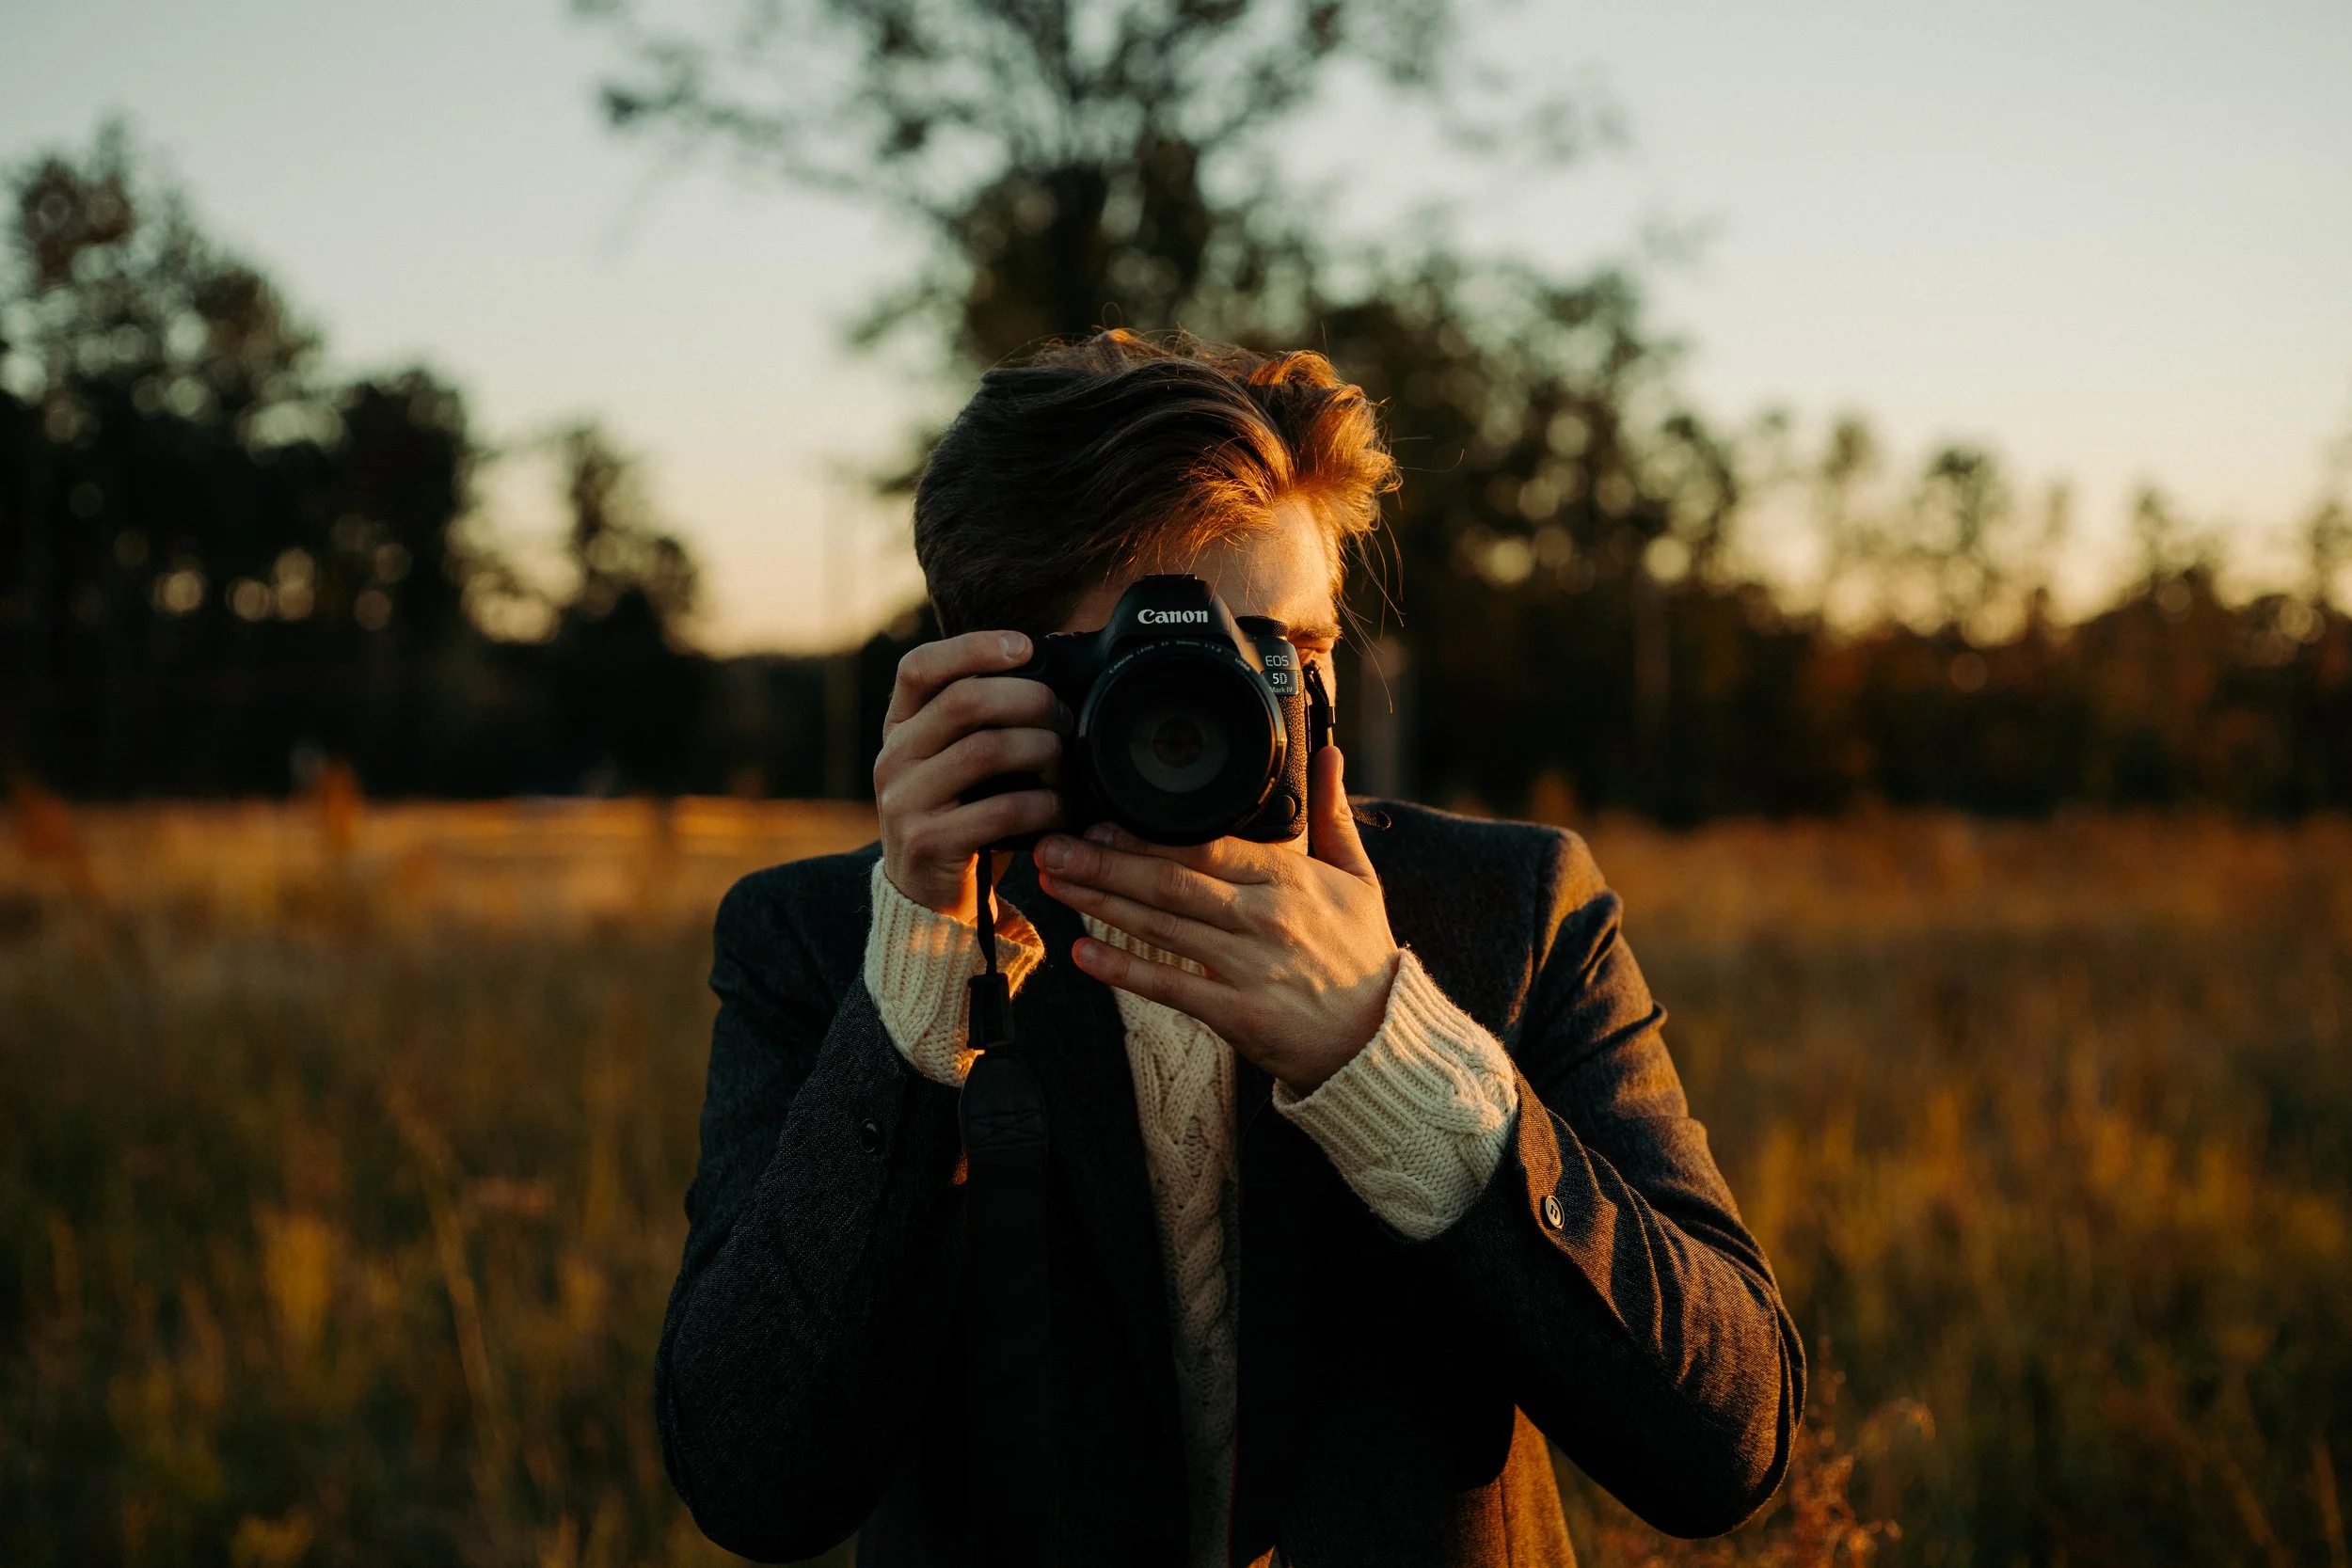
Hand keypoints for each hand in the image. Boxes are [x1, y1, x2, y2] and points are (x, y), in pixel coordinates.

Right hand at [874, 630, 1067, 919]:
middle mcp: (893, 758)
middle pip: (963, 701)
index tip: (1026, 647)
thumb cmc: (960, 817)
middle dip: (1027, 699)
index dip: (973, 647)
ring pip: (986, 750)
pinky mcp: (927, 841)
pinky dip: (1043, 805)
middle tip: (1063, 715)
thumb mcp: (957, 763)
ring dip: (1042, 750)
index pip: (919, 667)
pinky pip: (1001, 809)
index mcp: (899, 728)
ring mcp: (904, 801)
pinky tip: (1061, 810)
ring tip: (1067, 764)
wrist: (928, 898)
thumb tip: (1049, 674)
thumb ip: (982, 722)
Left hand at [1031, 746, 1398, 1090]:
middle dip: (1104, 863)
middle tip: (1051, 844)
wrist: (1379, 1039)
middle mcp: (1263, 918)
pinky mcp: (1236, 1014)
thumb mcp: (1359, 877)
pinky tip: (1082, 953)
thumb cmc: (1363, 954)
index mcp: (1288, 879)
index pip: (1206, 846)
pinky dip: (1124, 970)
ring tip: (1053, 882)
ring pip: (1161, 927)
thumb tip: (1327, 750)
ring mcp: (1247, 967)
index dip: (1146, 834)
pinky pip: (1170, 987)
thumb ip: (1333, 813)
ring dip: (1101, 903)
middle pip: (1171, 882)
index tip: (1098, 818)